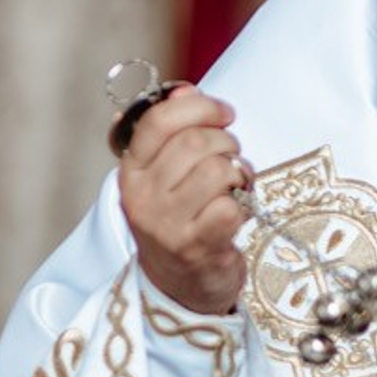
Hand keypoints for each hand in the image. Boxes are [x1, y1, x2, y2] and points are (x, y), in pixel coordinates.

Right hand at [118, 88, 247, 315]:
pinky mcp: (196, 246)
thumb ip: (173, 131)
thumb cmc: (178, 220)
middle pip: (196, 142)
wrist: (179, 285)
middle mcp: (143, 196)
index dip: (200, 107)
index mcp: (131, 170)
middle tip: (233, 156)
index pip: (160, 120)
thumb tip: (184, 90)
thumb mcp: (165, 175)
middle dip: (227, 142)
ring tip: (236, 186)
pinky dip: (244, 205)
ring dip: (239, 173)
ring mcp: (167, 223)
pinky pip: (231, 207)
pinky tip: (237, 212)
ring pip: (217, 171)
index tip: (224, 113)